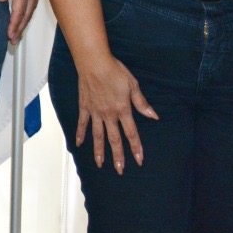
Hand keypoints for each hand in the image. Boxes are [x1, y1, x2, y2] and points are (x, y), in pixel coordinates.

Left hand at [0, 0, 43, 43]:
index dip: (13, 25)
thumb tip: (1, 0)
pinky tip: (25, 16)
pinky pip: (34, 4)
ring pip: (31, 10)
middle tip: (13, 41)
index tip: (9, 35)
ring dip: (24, 23)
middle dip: (19, 29)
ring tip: (18, 33)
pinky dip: (28, 14)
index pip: (18, 11)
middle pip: (26, 15)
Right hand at [73, 54, 157, 173]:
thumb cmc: (114, 70)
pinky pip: (82, 123)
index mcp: (122, 109)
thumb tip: (153, 116)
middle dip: (118, 156)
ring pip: (98, 135)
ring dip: (99, 151)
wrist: (94, 62)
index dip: (136, 147)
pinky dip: (80, 134)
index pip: (131, 133)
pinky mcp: (84, 106)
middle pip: (114, 139)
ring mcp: (95, 112)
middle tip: (120, 170)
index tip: (139, 160)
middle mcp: (109, 114)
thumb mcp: (133, 85)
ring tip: (100, 164)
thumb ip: (141, 103)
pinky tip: (79, 144)